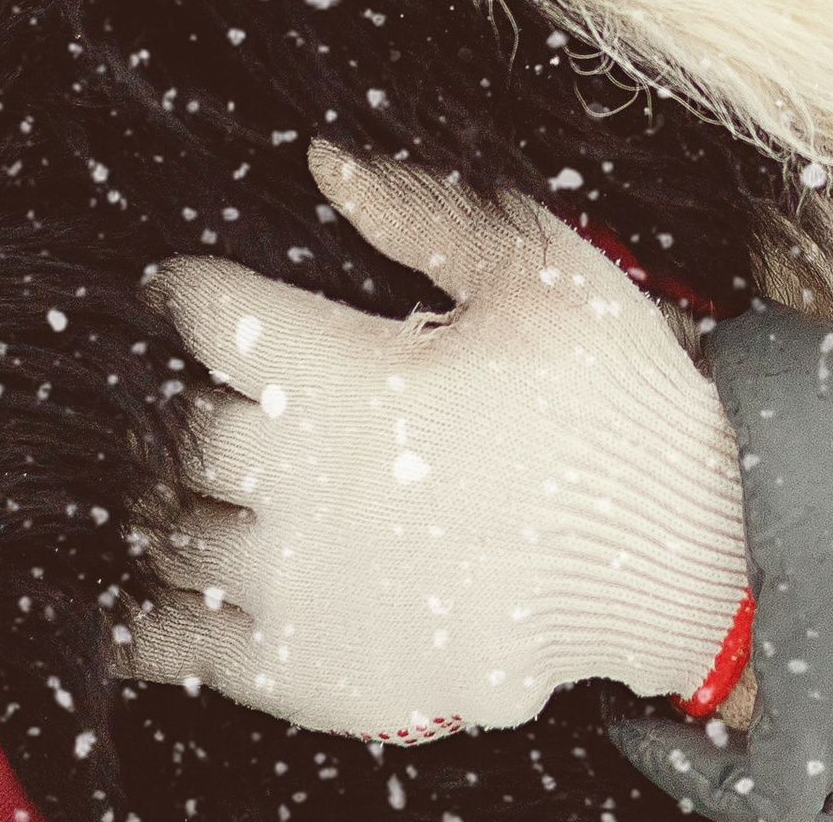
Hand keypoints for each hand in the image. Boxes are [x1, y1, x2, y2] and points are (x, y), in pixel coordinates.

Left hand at [118, 142, 750, 738]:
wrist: (678, 557)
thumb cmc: (613, 404)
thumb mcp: (541, 274)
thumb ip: (423, 215)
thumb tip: (328, 162)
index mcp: (344, 375)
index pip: (212, 314)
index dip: (189, 288)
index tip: (186, 284)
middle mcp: (297, 483)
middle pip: (178, 427)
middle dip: (188, 396)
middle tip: (217, 383)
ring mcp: (295, 586)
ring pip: (168, 532)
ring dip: (172, 496)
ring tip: (199, 477)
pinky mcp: (306, 670)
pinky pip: (178, 643)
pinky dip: (154, 609)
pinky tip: (169, 585)